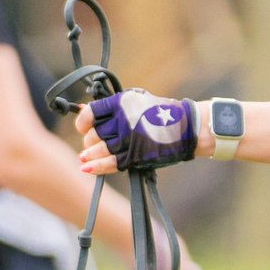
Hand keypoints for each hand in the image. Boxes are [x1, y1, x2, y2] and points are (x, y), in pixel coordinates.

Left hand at [80, 90, 196, 171]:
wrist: (187, 127)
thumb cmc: (160, 112)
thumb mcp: (136, 100)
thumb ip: (111, 106)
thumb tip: (83, 108)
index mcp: (122, 103)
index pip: (91, 113)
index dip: (82, 122)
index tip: (83, 127)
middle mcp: (123, 120)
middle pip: (94, 134)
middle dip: (89, 140)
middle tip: (90, 143)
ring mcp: (129, 139)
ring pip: (99, 150)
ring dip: (89, 155)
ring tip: (84, 157)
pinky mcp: (135, 156)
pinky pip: (110, 163)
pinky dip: (96, 167)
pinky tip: (88, 169)